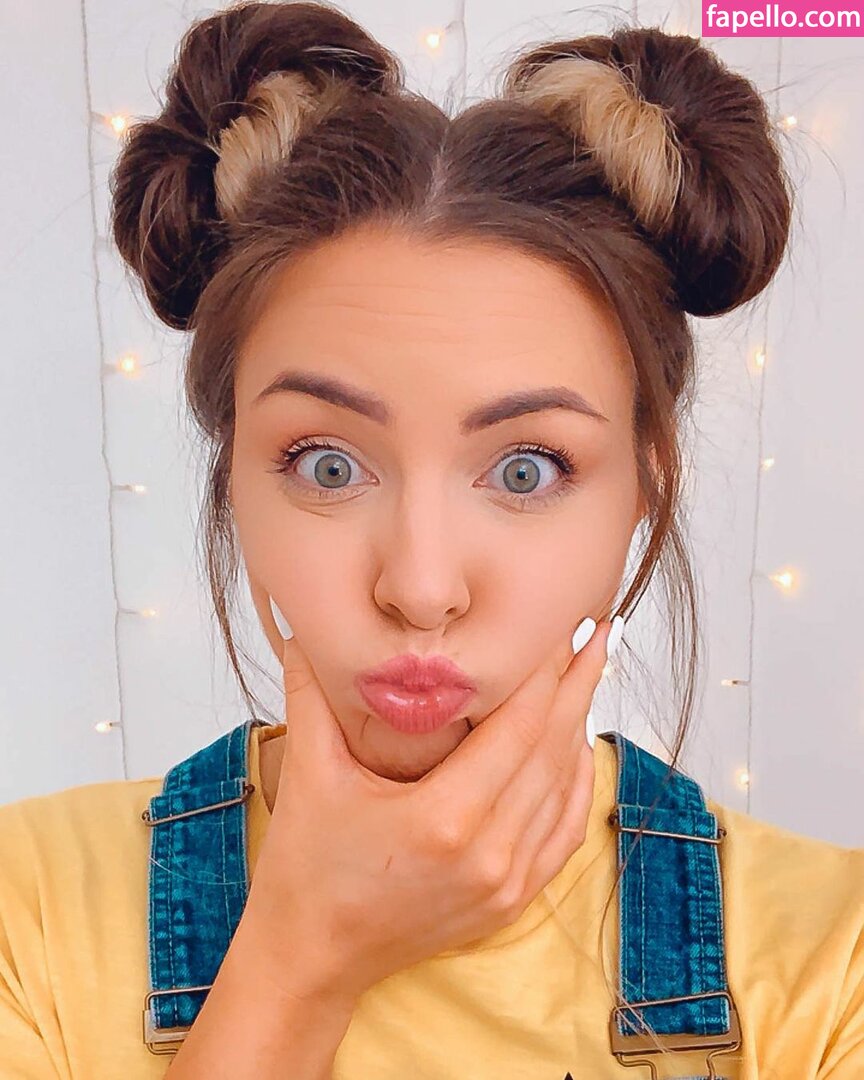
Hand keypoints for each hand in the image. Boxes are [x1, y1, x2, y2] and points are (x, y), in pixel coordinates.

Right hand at [241, 618, 612, 1004]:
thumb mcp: (309, 775)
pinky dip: (576, 786)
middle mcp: (488, 854)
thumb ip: (311, 694)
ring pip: (564, 790)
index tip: (558, 625)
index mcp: (444, 819)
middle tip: (594, 631)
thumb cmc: (305, 871)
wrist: (310, 959)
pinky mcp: (509, 902)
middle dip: (576, 686)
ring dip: (579, 729)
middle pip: (553, 750)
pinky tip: (576, 750)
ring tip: (586, 677)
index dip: (545, 671)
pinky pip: (563, 834)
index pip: (519, 725)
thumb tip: (300, 631)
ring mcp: (505, 884)